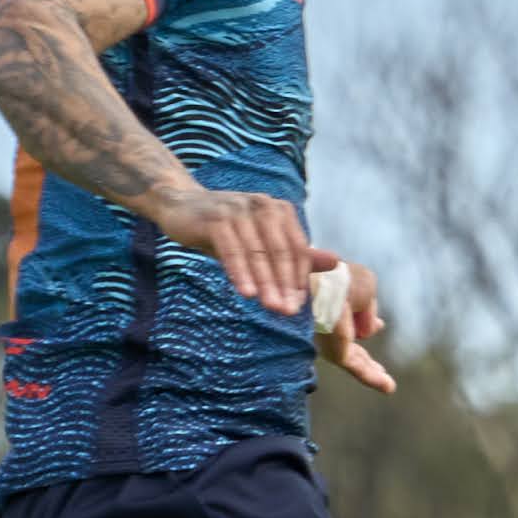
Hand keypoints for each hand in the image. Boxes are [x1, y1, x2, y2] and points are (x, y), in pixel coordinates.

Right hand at [160, 185, 312, 313]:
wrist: (181, 206)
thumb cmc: (226, 228)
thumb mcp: (261, 240)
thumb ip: (297, 252)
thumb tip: (336, 262)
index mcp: (280, 211)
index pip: (297, 249)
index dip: (299, 279)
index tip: (298, 306)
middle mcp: (263, 206)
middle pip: (280, 251)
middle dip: (285, 284)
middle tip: (287, 311)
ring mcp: (240, 210)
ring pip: (258, 253)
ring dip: (266, 283)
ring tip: (272, 307)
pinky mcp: (217, 218)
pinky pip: (232, 250)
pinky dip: (240, 273)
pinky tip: (246, 293)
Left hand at [308, 253, 395, 394]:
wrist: (323, 286)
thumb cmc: (342, 280)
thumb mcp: (365, 287)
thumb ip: (369, 309)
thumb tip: (373, 328)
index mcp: (331, 304)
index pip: (349, 318)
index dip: (364, 321)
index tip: (378, 324)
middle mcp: (328, 326)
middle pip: (350, 345)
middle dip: (364, 356)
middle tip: (379, 370)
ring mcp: (332, 343)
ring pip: (356, 362)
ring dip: (372, 373)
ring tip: (389, 387)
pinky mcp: (337, 355)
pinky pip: (358, 369)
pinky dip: (373, 378)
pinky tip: (388, 387)